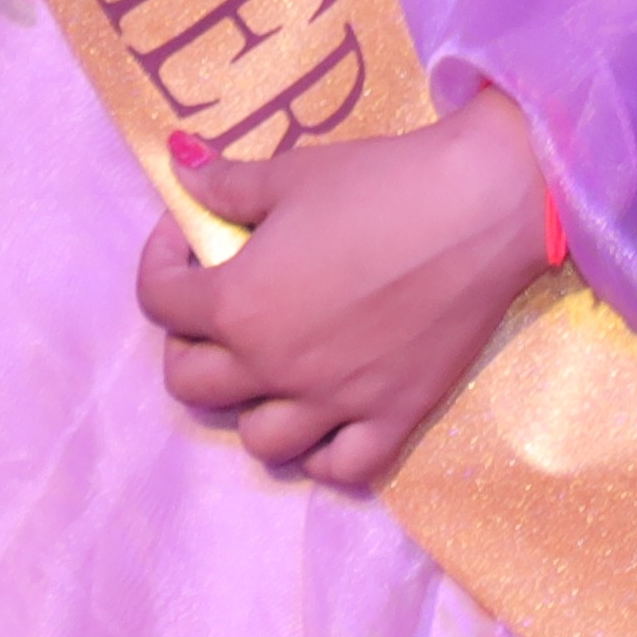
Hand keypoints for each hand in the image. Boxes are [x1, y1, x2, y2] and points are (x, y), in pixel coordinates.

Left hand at [132, 100, 554, 496]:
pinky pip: (341, 469)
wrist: (479, 207)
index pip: (157, 302)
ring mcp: (335, 402)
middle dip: (188, 341)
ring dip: (251, 405)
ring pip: (260, 442)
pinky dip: (324, 453)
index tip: (188, 236)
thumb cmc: (378, 183)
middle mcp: (276, 366)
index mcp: (239, 304)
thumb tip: (179, 168)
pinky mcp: (393, 418)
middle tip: (216, 305)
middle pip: (191, 384)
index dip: (160, 262)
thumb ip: (223, 184)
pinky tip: (327, 415)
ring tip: (269, 366)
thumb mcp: (289, 174)